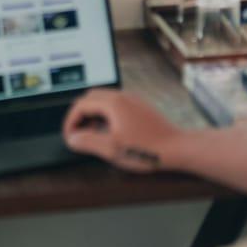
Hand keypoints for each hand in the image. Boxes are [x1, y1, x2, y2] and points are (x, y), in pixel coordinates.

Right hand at [63, 89, 183, 172]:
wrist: (177, 148)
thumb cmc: (147, 149)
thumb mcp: (111, 149)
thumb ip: (87, 142)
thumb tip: (72, 137)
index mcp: (114, 103)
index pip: (82, 104)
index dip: (71, 121)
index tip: (69, 136)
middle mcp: (123, 96)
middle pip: (91, 97)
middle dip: (80, 114)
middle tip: (78, 134)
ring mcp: (133, 100)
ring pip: (104, 100)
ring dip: (93, 115)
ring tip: (93, 136)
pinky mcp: (141, 108)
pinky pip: (117, 106)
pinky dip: (106, 116)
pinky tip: (111, 133)